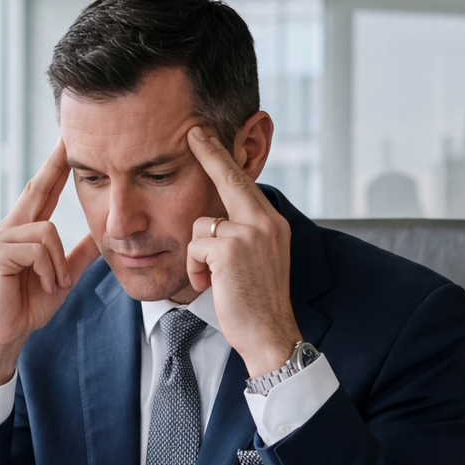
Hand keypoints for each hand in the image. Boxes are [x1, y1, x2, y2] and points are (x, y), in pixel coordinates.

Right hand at [0, 138, 101, 390]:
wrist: (4, 336)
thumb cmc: (27, 307)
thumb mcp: (61, 277)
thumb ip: (78, 255)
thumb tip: (100, 237)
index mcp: (24, 231)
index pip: (43, 191)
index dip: (55, 167)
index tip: (67, 142)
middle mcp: (9, 228)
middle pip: (37, 190)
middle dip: (54, 166)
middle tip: (69, 139)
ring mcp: (1, 240)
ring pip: (47, 230)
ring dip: (58, 263)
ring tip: (54, 284)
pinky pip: (37, 249)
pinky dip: (48, 270)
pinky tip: (44, 285)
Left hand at [184, 127, 302, 377]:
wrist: (270, 333)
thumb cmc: (257, 301)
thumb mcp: (257, 258)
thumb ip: (243, 232)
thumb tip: (215, 217)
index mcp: (272, 222)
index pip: (244, 182)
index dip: (223, 158)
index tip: (205, 135)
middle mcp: (265, 221)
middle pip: (229, 179)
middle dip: (209, 154)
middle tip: (192, 131)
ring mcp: (248, 233)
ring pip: (201, 225)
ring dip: (197, 255)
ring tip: (214, 279)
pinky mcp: (229, 250)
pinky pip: (194, 247)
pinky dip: (195, 269)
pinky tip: (211, 285)